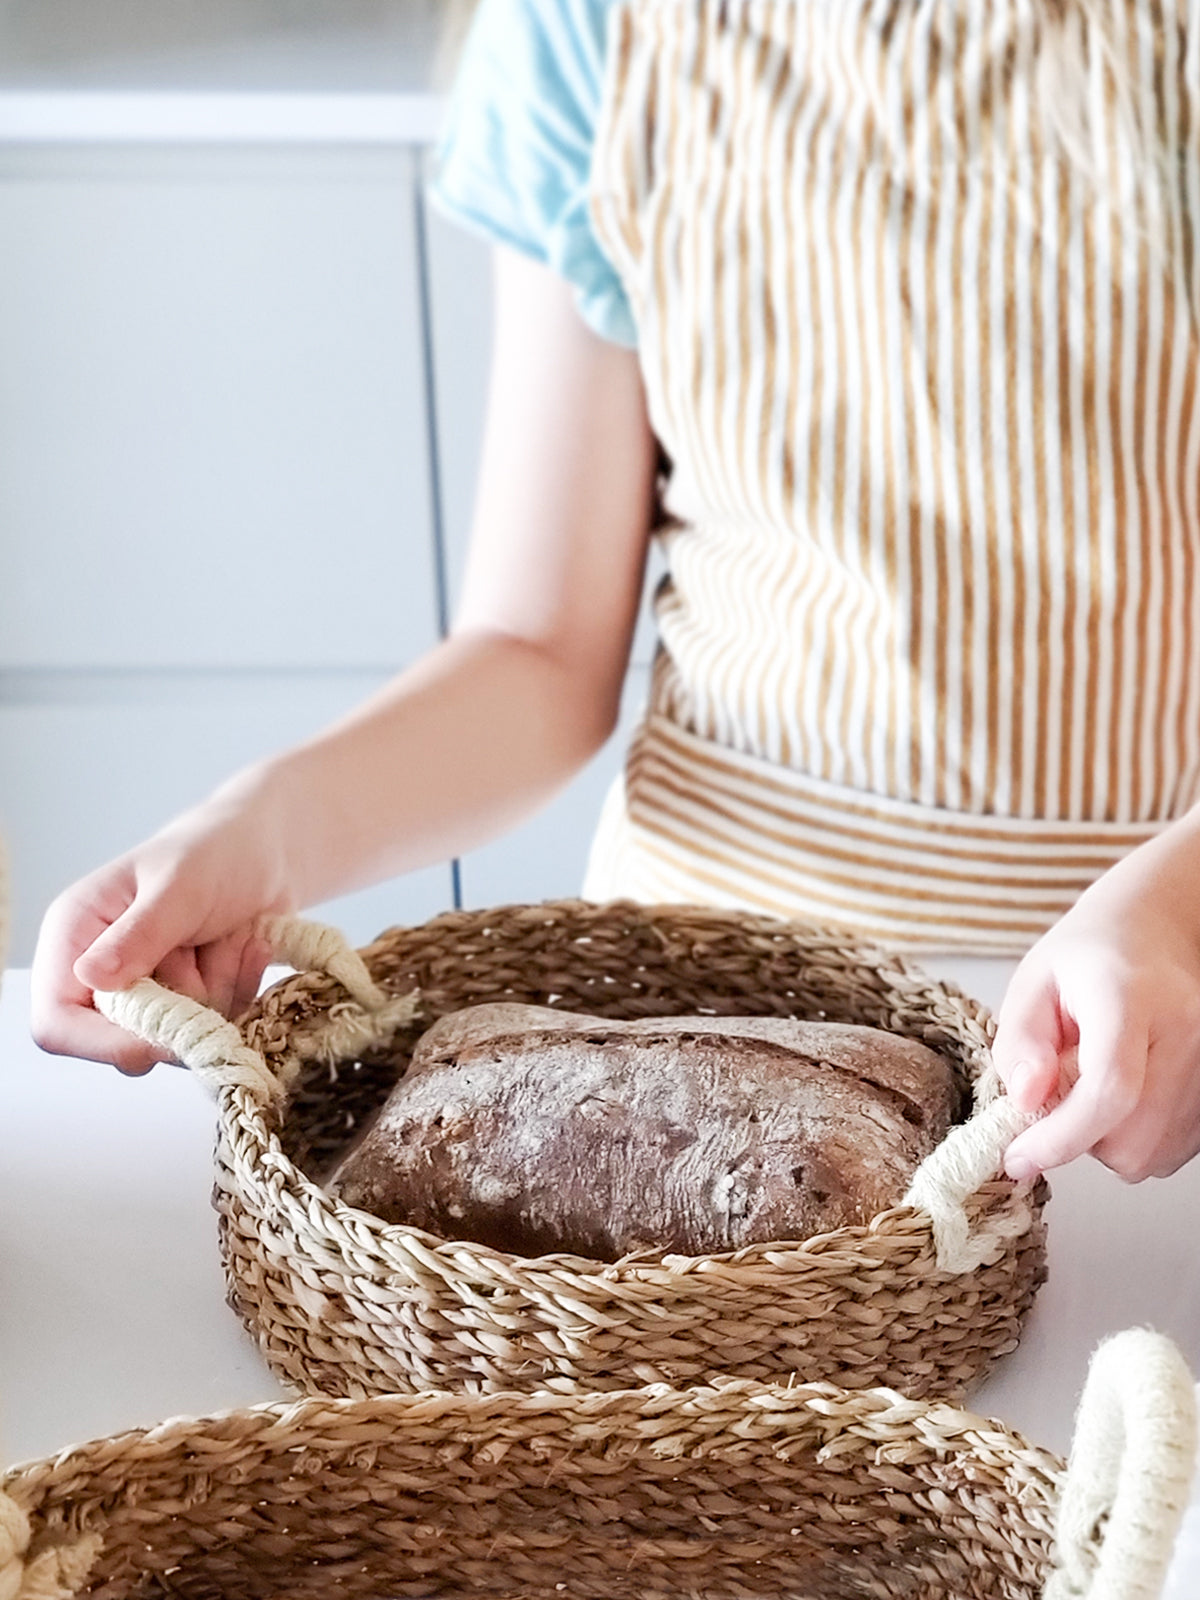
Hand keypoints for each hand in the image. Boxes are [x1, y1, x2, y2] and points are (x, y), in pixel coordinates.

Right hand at [30, 770, 290, 1073]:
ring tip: (227, 933)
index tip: (158, 1040)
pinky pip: (217, 1026)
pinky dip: (239, 986)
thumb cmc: (212, 852)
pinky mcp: (191, 1002)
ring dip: (218, 987)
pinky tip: (243, 944)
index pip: (57, 1022)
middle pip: (123, 1041)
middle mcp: (104, 973)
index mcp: (76, 937)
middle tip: (207, 947)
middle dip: (179, 1006)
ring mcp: (150, 992)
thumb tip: (90, 978)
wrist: (265, 849)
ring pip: (179, 1036)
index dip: (101, 1044)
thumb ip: (139, 935)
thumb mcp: (177, 888)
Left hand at [992, 813, 1199, 1181]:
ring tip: (1094, 1084)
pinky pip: (1172, 1152)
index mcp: (1130, 995)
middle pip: (1133, 1138)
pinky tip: (1124, 1095)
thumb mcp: (1032, 983)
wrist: (1157, 932)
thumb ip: (1020, 1043)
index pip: (1109, 1088)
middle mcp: (1185, 1031)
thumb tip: (1026, 1102)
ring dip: (1108, 1141)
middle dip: (1078, 1139)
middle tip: (1057, 1097)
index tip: (1017, 1157)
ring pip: (1153, 1155)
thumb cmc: (1088, 958)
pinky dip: (1137, 1139)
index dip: (1060, 1137)